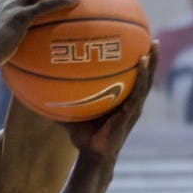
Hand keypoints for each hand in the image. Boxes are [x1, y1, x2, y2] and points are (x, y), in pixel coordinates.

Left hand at [61, 42, 156, 159]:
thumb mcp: (71, 112)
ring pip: (146, 81)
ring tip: (153, 44)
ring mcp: (133, 107)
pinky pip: (139, 91)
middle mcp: (130, 102)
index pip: (130, 77)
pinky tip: (143, 62)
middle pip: (144, 76)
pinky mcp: (132, 113)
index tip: (136, 42)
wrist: (92, 155)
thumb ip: (60, 99)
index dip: (135, 62)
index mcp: (121, 100)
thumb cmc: (82, 135)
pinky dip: (142, 76)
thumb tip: (39, 86)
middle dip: (150, 56)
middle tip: (152, 37)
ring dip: (152, 62)